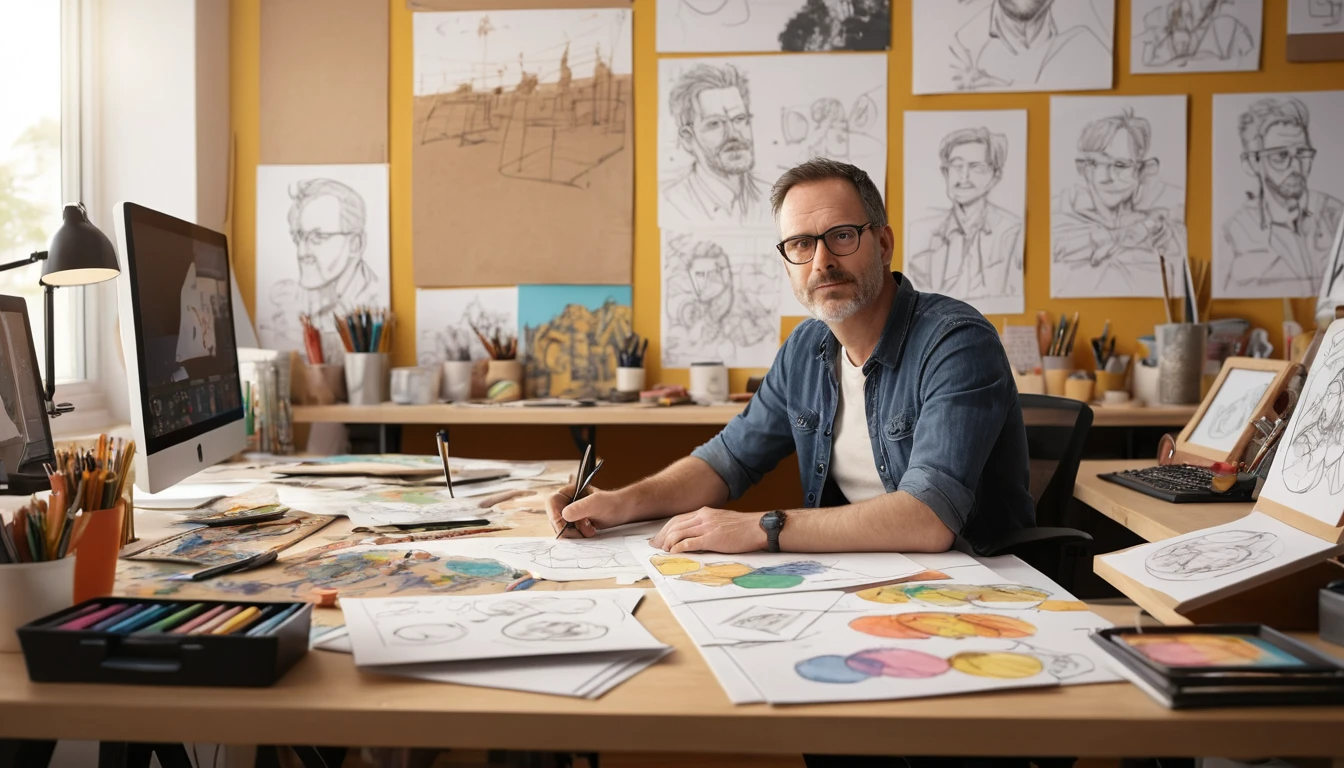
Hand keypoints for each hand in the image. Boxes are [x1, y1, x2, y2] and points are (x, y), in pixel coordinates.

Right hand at [547, 484, 626, 537]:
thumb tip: (564, 515)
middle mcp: (567, 502)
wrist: (624, 511)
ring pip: (562, 528)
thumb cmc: (613, 503)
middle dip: (568, 527)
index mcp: (569, 492)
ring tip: (590, 529)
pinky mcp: (575, 524)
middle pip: (555, 518)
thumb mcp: (596, 504)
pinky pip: (569, 533)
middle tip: (583, 530)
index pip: (552, 502)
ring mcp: (571, 514)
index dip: (555, 515)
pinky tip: (590, 531)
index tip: (564, 526)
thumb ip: (580, 508)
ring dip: (575, 532)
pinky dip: (578, 535)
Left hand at [650, 508, 767, 553]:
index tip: (659, 537)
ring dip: (669, 543)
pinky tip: (674, 552)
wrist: (758, 527)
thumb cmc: (742, 527)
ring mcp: (707, 527)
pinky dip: (679, 548)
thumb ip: (707, 524)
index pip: (678, 519)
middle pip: (675, 525)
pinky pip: (690, 543)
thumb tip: (695, 535)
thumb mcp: (721, 520)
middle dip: (662, 536)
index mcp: (704, 512)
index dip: (666, 528)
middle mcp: (703, 517)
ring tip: (664, 551)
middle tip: (655, 546)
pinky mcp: (712, 538)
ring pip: (679, 533)